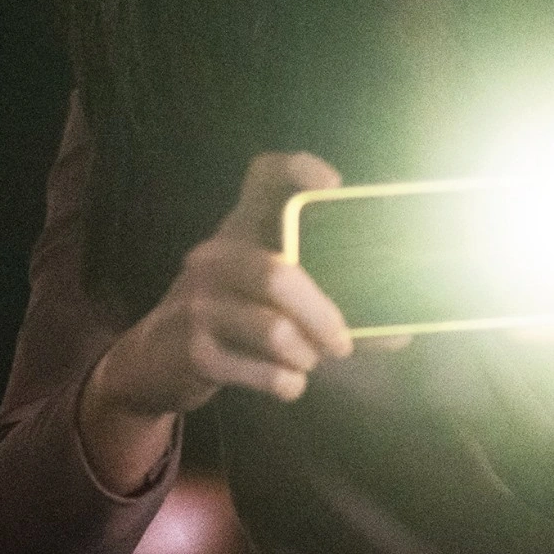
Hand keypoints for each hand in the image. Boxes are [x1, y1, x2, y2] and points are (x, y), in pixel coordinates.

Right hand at [91, 151, 355, 417]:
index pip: (263, 176)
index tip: (335, 186)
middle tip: (343, 344)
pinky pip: (259, 371)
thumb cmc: (232, 320)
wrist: (152, 361)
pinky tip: (287, 383)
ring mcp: (200, 302)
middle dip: (323, 316)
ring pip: (274, 330)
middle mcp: (217, 256)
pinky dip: (285, 383)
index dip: (298, 169)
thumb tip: (400, 329)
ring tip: (307, 361)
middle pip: (280, 274)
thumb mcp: (268, 300)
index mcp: (242, 230)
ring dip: (304, 356)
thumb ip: (328, 304)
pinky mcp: (193, 349)